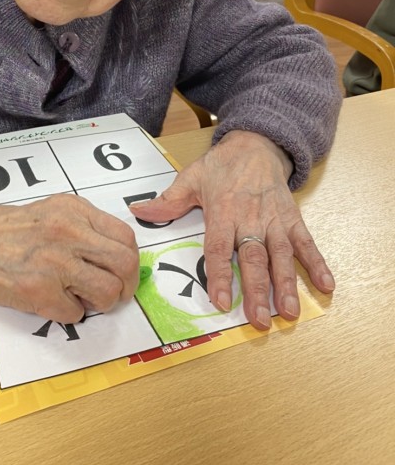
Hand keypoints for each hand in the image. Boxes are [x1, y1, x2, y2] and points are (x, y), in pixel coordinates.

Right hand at [0, 195, 138, 322]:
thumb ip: (85, 227)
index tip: (123, 273)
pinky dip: (70, 313)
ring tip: (83, 298)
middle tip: (113, 294)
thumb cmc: (6, 229)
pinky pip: (76, 314)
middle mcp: (68, 233)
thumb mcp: (52, 211)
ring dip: (101, 303)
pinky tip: (53, 301)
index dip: (130, 261)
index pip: (125, 238)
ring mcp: (54, 263)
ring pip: (108, 293)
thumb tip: (116, 257)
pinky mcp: (39, 292)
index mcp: (74, 210)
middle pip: (125, 265)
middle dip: (125, 286)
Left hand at [129, 130, 334, 329]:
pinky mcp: (292, 218)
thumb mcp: (190, 178)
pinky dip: (317, 263)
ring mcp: (274, 220)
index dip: (220, 275)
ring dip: (287, 285)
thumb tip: (137, 212)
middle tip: (260, 320)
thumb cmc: (221, 165)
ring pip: (281, 256)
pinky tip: (326, 285)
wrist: (256, 144)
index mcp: (223, 211)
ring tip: (291, 312)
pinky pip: (306, 242)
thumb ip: (167, 201)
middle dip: (258, 291)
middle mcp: (250, 219)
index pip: (219, 248)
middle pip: (254, 259)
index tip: (222, 301)